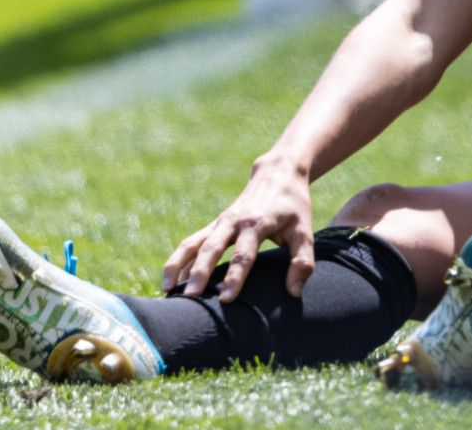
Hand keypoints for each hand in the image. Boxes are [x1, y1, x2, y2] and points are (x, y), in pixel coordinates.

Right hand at [160, 155, 314, 301]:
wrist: (278, 174)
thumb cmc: (294, 208)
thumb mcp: (305, 231)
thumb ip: (302, 262)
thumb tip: (293, 292)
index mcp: (257, 223)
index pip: (244, 254)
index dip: (234, 276)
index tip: (226, 298)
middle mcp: (234, 222)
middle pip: (212, 248)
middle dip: (199, 272)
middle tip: (190, 297)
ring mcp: (220, 223)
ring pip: (192, 243)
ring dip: (178, 265)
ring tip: (166, 290)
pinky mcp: (214, 225)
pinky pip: (191, 242)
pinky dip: (179, 261)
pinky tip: (172, 282)